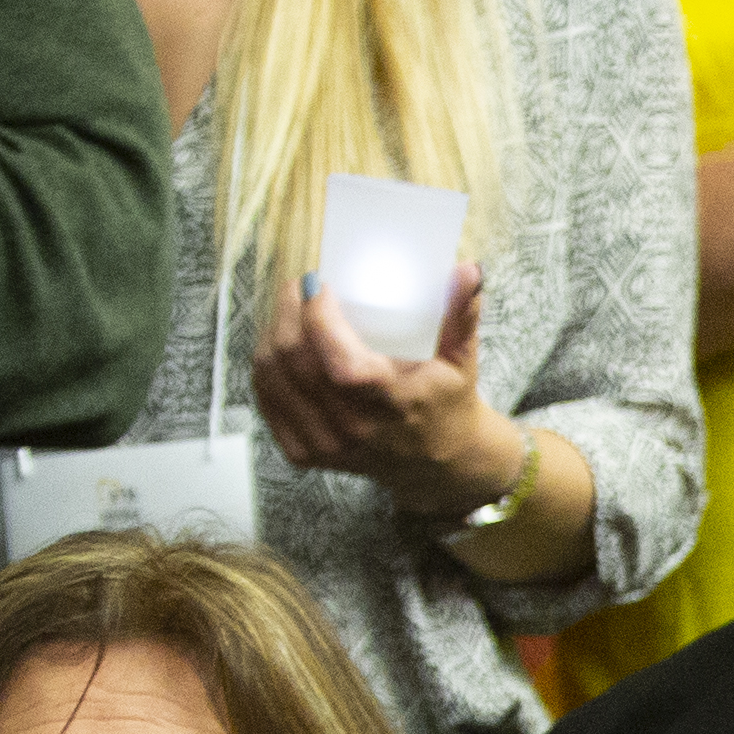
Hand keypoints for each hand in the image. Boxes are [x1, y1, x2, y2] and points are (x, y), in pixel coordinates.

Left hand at [253, 265, 526, 516]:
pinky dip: (264, 368)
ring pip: (272, 377)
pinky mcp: (305, 452)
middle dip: (288, 312)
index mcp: (392, 403)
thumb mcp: (462, 360)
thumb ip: (461, 314)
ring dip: (271, 334)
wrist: (437, 464)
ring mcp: (325, 444)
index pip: (339, 364)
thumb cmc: (447, 402)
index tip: (317, 282)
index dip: (318, 316)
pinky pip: (266, 400)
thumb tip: (469, 270)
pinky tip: (277, 346)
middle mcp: (354, 428)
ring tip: (288, 311)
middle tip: (297, 287)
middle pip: (294, 361)